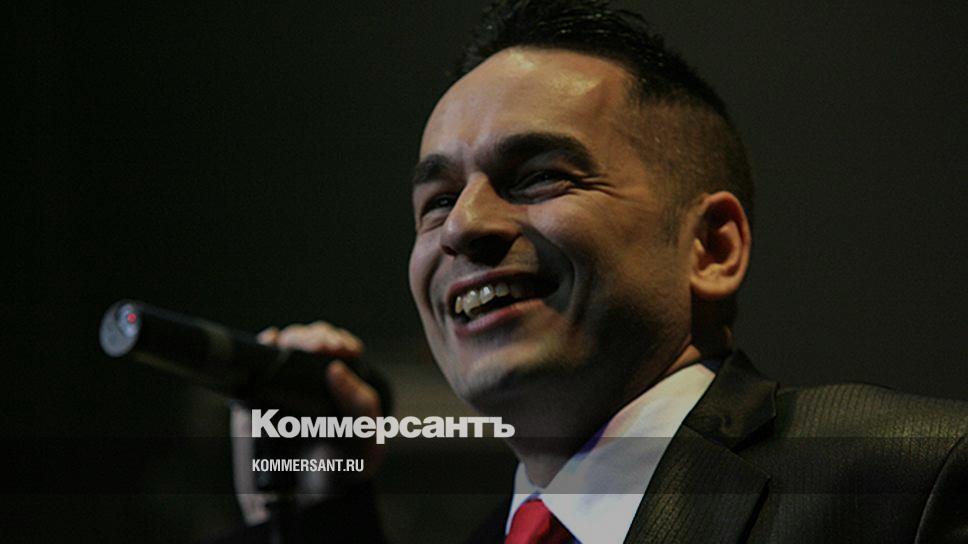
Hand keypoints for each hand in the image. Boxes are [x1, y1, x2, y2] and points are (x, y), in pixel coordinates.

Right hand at [231, 321, 384, 524]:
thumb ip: (358, 403)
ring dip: (289, 337)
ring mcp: (285, 388)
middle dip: (313, 336)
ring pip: (283, 349)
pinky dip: (262, 348)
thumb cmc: (344, 464)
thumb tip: (336, 368)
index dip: (337, 340)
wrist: (311, 498)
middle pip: (309, 342)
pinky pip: (256, 369)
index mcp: (343, 384)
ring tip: (296, 342)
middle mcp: (313, 381)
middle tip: (319, 346)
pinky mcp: (259, 400)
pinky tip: (270, 342)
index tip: (338, 347)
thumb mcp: (363, 434)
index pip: (338, 348)